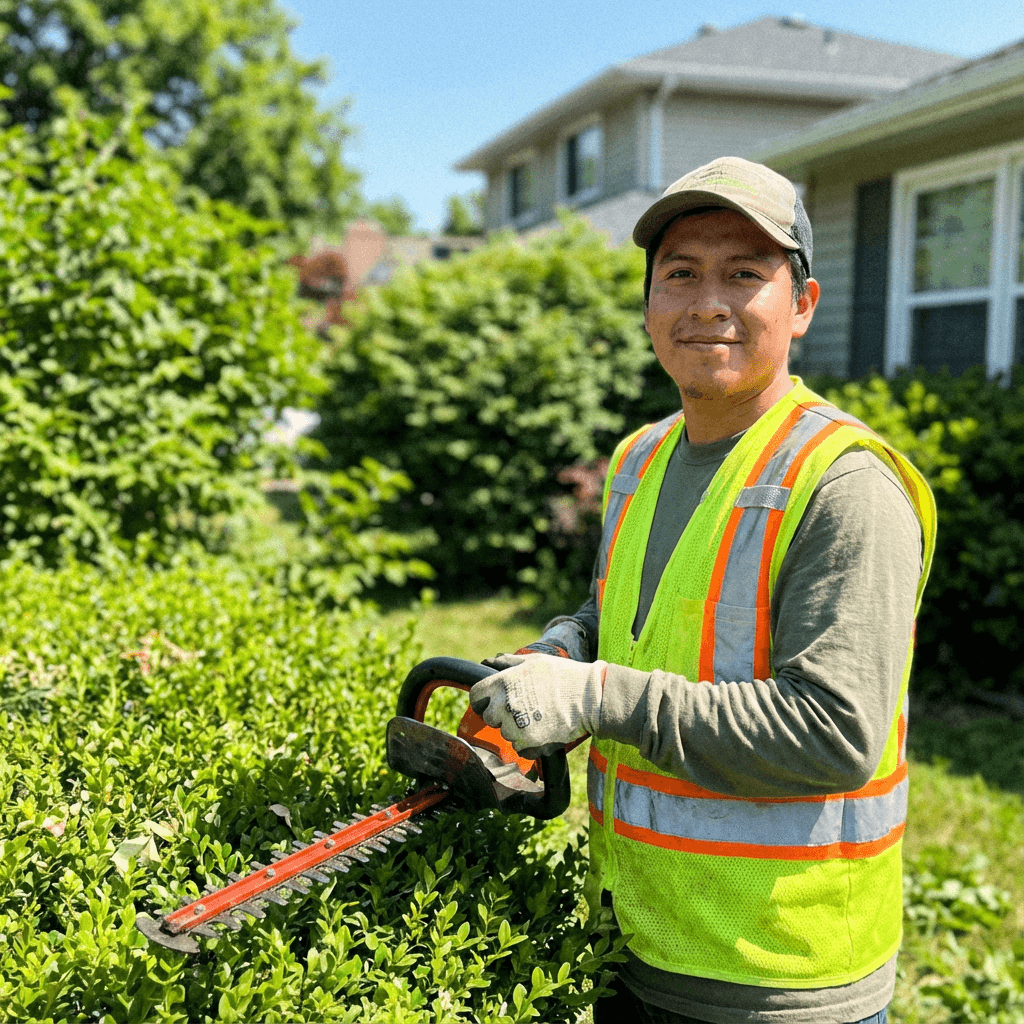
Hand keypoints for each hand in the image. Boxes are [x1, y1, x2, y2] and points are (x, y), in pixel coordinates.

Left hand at [470, 653, 605, 757]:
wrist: (590, 698)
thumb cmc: (563, 676)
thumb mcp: (534, 662)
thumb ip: (507, 663)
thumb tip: (488, 661)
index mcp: (503, 683)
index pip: (475, 697)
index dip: (483, 701)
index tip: (492, 703)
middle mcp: (505, 705)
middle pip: (489, 718)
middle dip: (501, 715)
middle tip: (523, 708)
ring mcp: (515, 726)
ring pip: (505, 734)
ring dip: (517, 729)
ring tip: (539, 717)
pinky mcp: (528, 743)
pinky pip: (519, 748)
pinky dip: (529, 744)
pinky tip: (544, 730)